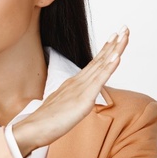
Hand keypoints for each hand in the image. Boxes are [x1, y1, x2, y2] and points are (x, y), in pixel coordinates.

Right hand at [12, 26, 129, 156]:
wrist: (32, 129)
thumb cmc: (45, 122)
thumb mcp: (63, 108)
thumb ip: (71, 102)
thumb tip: (77, 102)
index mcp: (74, 84)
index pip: (94, 64)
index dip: (106, 50)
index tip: (115, 37)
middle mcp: (78, 82)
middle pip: (100, 60)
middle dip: (114, 43)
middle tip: (125, 28)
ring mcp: (80, 89)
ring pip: (102, 65)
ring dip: (115, 49)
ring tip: (124, 35)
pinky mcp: (83, 99)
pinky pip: (99, 80)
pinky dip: (109, 67)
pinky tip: (117, 56)